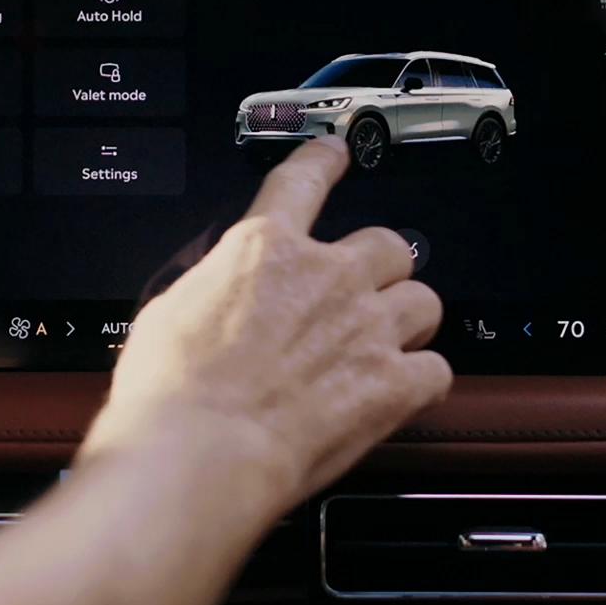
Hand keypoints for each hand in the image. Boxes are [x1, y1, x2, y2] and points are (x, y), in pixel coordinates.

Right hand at [80, 138, 452, 512]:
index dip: (324, 160)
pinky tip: (403, 394)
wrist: (198, 451)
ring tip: (390, 344)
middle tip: (366, 292)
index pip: (304, 181)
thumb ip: (214, 290)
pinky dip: (422, 383)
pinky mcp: (392, 385)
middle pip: (389, 246)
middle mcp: (326, 277)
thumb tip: (220, 295)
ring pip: (423, 302)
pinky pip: (437, 371)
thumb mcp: (170, 311)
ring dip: (409, 321)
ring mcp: (366, 328)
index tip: (336, 153)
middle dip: (381, 268)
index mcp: (264, 249)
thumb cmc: (169, 391)